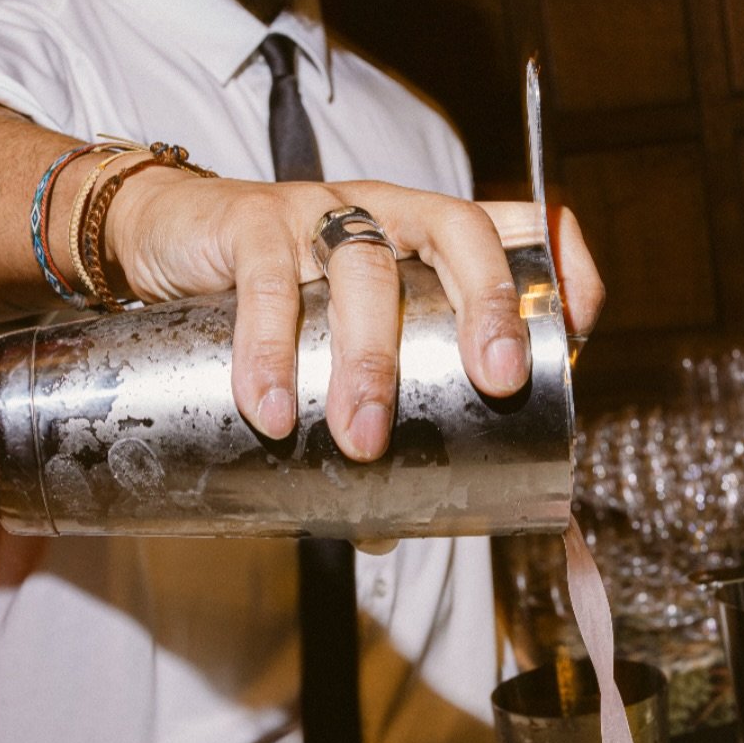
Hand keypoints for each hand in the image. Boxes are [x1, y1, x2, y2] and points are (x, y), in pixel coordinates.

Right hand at [107, 172, 603, 461]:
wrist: (164, 234)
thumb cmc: (275, 295)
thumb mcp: (337, 336)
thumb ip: (368, 419)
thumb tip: (387, 532)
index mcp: (426, 236)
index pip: (513, 228)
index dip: (556, 268)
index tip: (578, 329)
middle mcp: (386, 211)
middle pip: (458, 232)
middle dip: (488, 305)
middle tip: (497, 383)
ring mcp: (319, 211)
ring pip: (364, 268)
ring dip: (369, 358)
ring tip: (361, 439)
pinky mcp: (248, 223)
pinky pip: (265, 282)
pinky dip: (269, 349)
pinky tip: (268, 408)